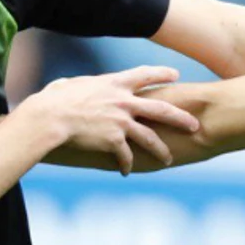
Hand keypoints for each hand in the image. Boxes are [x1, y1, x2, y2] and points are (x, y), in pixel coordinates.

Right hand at [18, 66, 200, 175]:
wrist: (49, 118)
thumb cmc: (51, 101)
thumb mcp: (68, 85)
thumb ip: (77, 87)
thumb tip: (65, 87)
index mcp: (113, 83)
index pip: (144, 75)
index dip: (162, 73)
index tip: (176, 73)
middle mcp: (123, 101)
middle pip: (162, 109)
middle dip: (181, 118)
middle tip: (195, 125)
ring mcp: (121, 121)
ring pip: (150, 137)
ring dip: (160, 150)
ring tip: (168, 159)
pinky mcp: (114, 140)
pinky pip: (126, 155)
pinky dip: (127, 164)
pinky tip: (126, 171)